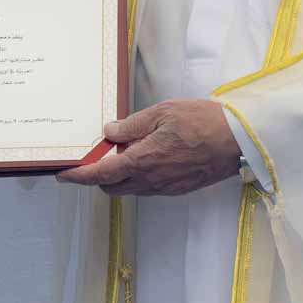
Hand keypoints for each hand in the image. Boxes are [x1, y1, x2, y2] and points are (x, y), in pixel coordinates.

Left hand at [56, 100, 240, 195]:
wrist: (239, 141)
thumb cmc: (202, 122)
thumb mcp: (162, 113)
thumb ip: (131, 126)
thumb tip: (109, 133)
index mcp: (142, 161)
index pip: (100, 175)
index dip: (78, 176)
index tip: (63, 174)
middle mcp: (150, 181)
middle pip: (112, 187)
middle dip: (98, 177)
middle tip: (96, 156)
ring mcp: (165, 188)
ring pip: (131, 189)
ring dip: (120, 176)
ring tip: (124, 152)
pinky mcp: (179, 189)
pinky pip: (149, 188)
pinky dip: (139, 177)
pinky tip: (147, 157)